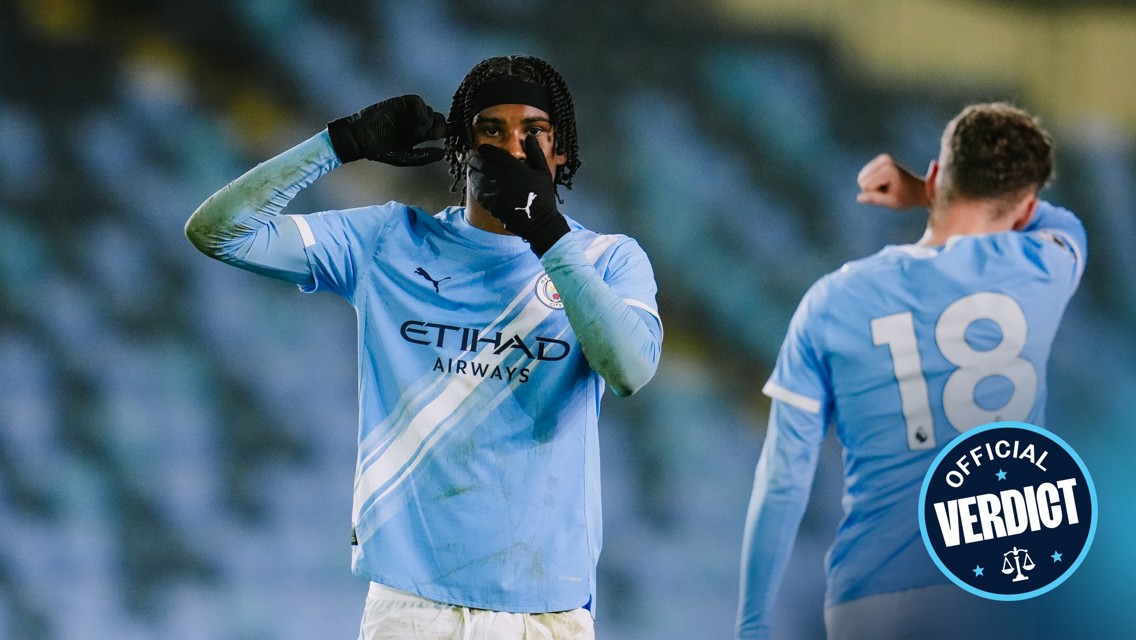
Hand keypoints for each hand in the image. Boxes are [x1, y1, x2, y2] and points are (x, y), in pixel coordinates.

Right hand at [326, 95, 447, 164]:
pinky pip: (418, 102)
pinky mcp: (402, 103)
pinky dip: (422, 109)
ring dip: (428, 121)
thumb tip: (443, 153)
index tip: (453, 137)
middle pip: (439, 119)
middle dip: (440, 127)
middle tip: (433, 135)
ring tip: (418, 131)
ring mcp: (410, 112)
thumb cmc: (380, 150)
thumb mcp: (404, 157)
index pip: (439, 130)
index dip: (449, 132)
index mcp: (419, 136)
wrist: (361, 137)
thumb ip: (423, 156)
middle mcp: (417, 123)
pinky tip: (419, 119)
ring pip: (430, 111)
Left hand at [468, 135, 569, 255]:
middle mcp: (504, 178)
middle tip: (472, 158)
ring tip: (472, 169)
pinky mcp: (491, 205)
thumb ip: (535, 153)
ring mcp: (496, 192)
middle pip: (482, 164)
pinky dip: (475, 187)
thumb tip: (529, 137)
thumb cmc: (543, 196)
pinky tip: (477, 184)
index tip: (482, 149)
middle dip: (474, 159)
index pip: (494, 153)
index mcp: (516, 169)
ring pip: (477, 178)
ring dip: (473, 172)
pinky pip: (478, 193)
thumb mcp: (544, 172)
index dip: (485, 149)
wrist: (539, 222)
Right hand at [856, 153, 930, 209]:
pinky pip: (865, 174)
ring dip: (873, 185)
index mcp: (888, 170)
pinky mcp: (881, 159)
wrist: (918, 190)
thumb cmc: (906, 198)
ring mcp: (883, 158)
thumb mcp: (891, 202)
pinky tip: (886, 181)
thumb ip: (874, 199)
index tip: (891, 192)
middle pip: (862, 180)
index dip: (876, 194)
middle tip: (889, 189)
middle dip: (873, 189)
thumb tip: (858, 198)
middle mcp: (885, 160)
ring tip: (888, 185)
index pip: (866, 187)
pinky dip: (873, 180)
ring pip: (862, 177)